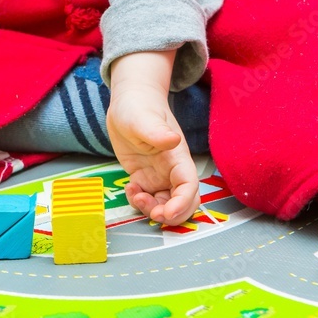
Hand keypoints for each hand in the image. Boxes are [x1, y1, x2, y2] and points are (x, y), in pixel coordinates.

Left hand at [107, 51, 199, 225]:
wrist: (128, 102)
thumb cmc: (138, 106)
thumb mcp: (143, 118)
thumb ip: (157, 131)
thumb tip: (173, 140)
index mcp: (178, 157)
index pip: (189, 187)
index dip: (182, 204)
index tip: (167, 213)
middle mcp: (172, 170)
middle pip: (183, 202)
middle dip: (171, 215)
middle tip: (152, 213)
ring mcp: (159, 175)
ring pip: (165, 204)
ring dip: (152, 209)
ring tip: (134, 194)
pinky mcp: (144, 177)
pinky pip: (147, 198)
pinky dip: (138, 201)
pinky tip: (129, 187)